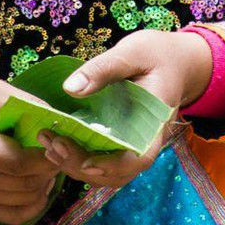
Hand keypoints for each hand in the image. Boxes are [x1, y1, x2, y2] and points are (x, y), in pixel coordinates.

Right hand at [0, 71, 58, 224]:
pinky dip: (30, 205)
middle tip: (59, 151)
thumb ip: (29, 107)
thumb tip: (62, 125)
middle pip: (22, 186)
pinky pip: (9, 215)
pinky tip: (39, 184)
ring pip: (20, 203)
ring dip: (43, 186)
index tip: (60, 141)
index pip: (18, 164)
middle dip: (49, 171)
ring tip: (49, 163)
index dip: (47, 157)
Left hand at [37, 30, 212, 191]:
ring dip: (77, 166)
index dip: (113, 166)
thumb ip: (104, 68)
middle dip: (82, 165)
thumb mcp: (133, 52)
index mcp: (155, 121)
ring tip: (48, 145)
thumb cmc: (158, 54)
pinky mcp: (122, 140)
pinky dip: (80, 158)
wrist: (176, 60)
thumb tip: (71, 88)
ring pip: (108, 172)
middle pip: (118, 171)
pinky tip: (57, 144)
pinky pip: (104, 159)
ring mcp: (134, 143)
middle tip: (52, 144)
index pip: (140, 157)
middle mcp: (146, 140)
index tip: (85, 161)